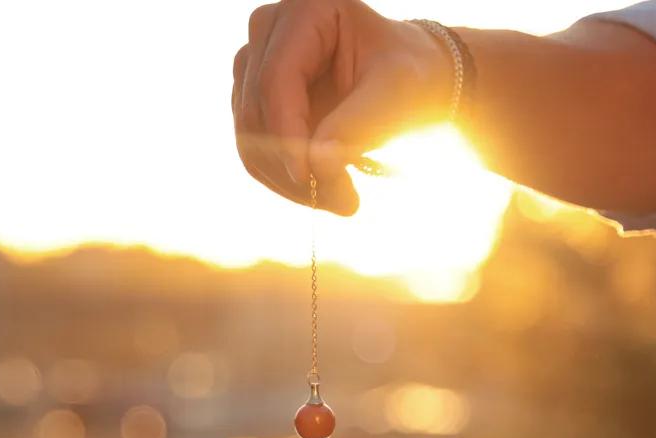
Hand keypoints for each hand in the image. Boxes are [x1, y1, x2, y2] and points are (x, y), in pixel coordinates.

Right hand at [232, 0, 452, 213]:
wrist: (405, 83)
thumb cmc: (406, 76)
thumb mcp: (395, 93)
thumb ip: (356, 124)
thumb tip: (315, 164)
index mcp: (305, 10)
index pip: (276, 80)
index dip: (287, 134)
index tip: (312, 178)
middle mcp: (267, 31)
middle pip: (256, 112)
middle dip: (293, 165)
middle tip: (343, 200)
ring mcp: (252, 68)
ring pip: (249, 140)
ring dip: (289, 181)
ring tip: (340, 199)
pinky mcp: (250, 104)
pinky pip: (254, 154)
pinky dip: (285, 181)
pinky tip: (322, 191)